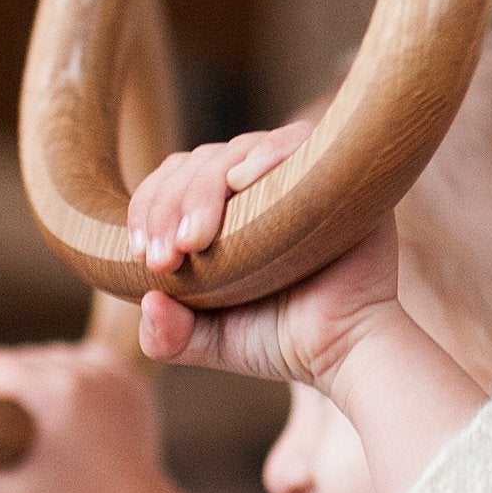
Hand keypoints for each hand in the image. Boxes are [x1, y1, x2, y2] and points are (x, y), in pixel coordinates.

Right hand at [0, 342, 166, 492]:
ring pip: (55, 354)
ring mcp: (110, 372)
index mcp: (55, 393)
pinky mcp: (128, 376)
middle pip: (26, 357)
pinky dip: (72, 371)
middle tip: (1, 412)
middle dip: (8, 381)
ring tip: (31, 406)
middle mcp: (84, 372)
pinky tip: (64, 395)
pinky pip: (85, 357)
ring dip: (39, 373)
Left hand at [125, 124, 406, 393]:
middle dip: (168, 206)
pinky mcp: (337, 170)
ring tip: (193, 241)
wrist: (347, 352)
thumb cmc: (283, 342)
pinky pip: (297, 140)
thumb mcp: (210, 340)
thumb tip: (148, 302)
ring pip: (236, 149)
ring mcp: (298, 173)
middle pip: (199, 161)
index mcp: (226, 208)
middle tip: (165, 259)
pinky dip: (264, 155)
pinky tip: (240, 182)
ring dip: (202, 190)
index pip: (175, 180)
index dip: (149, 209)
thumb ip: (168, 334)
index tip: (144, 256)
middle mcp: (260, 184)